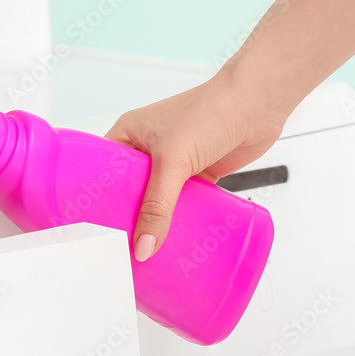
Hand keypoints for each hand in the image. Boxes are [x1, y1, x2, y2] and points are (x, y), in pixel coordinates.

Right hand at [104, 69, 286, 261]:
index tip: (96, 230)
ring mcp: (174, 163)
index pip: (103, 174)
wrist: (258, 104)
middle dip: (129, 218)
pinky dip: (181, 219)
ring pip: (158, 201)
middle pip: (130, 192)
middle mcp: (147, 150)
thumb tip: (144, 246)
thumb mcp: (173, 161)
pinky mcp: (197, 175)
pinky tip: (176, 239)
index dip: (99, 202)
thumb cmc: (209, 112)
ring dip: (157, 222)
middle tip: (120, 248)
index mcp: (128, 135)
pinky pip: (183, 204)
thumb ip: (157, 207)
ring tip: (146, 251)